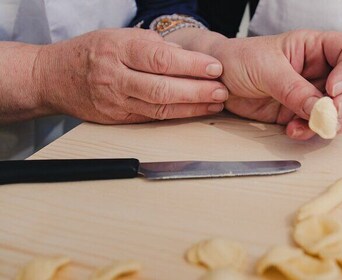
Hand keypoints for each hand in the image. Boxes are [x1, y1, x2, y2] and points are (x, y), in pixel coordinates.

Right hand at [34, 28, 226, 122]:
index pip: (160, 59)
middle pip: (162, 87)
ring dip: (192, 107)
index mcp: (116, 49)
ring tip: (215, 103)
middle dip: (197, 91)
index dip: (191, 65)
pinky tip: (194, 112)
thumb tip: (186, 57)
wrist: (54, 78)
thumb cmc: (89, 52)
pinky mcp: (117, 118)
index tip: (215, 67)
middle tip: (222, 90)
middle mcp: (115, 76)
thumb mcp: (117, 36)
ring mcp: (115, 101)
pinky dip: (176, 115)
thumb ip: (151, 46)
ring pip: (159, 107)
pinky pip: (151, 118)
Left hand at [209, 30, 341, 139]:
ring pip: (341, 110)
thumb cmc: (239, 60)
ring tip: (311, 125)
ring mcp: (311, 94)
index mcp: (314, 47)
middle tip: (332, 112)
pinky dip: (310, 131)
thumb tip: (320, 109)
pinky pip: (316, 125)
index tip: (335, 88)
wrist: (218, 81)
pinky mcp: (298, 113)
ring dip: (331, 122)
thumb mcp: (266, 69)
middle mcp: (319, 70)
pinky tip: (293, 130)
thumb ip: (294, 89)